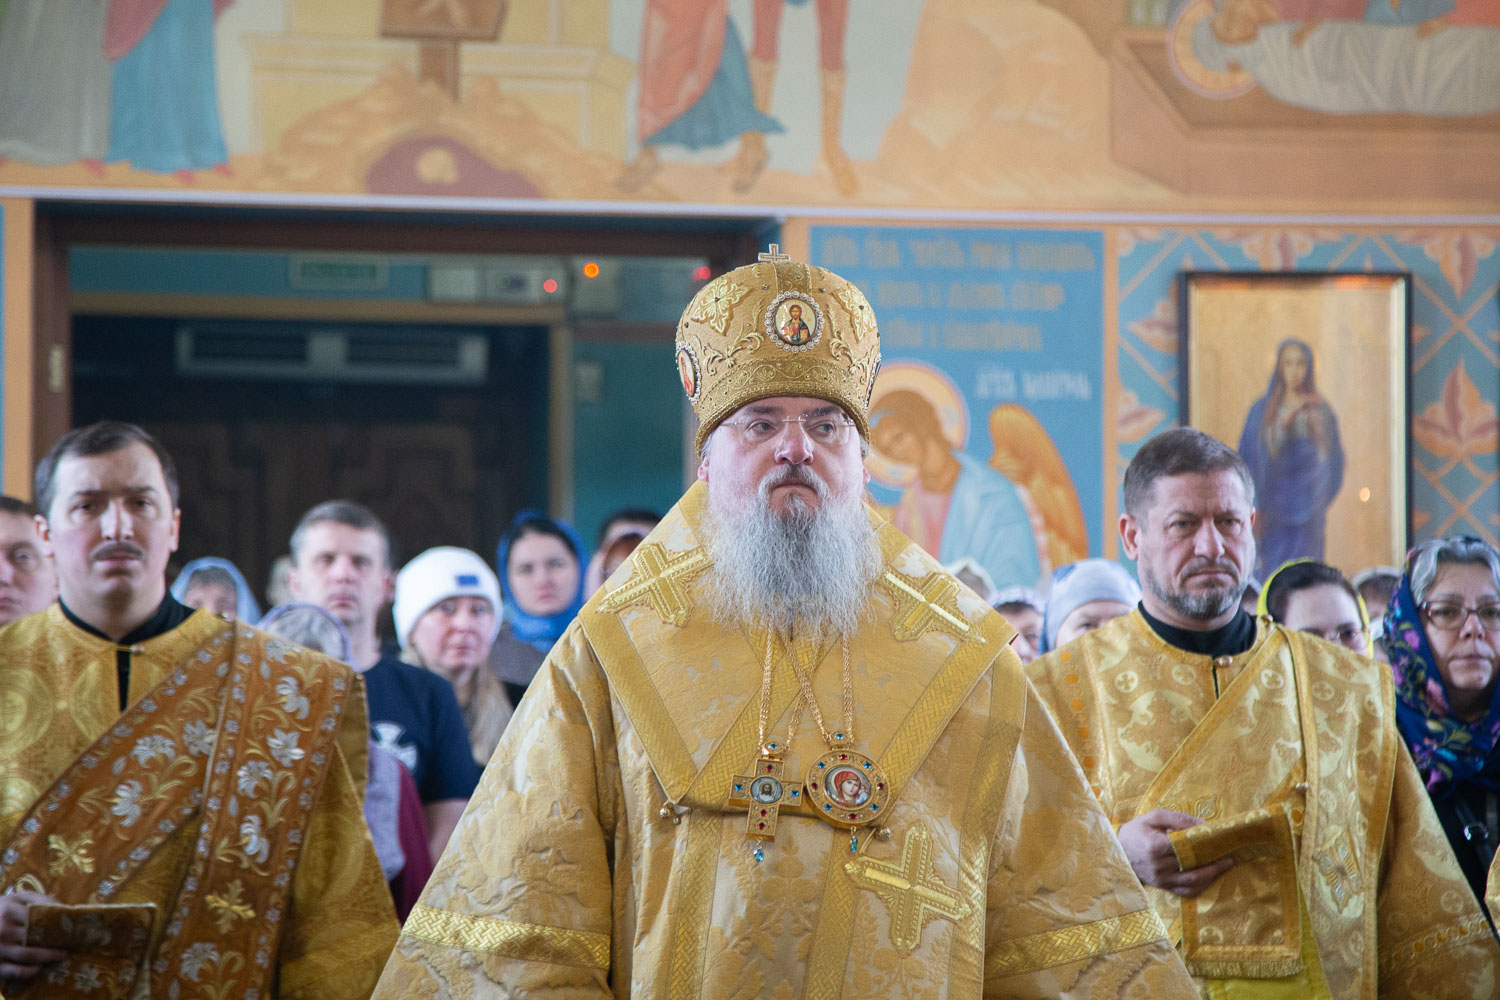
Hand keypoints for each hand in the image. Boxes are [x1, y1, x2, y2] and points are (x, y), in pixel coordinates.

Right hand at [0, 891, 68, 979]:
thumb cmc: (3, 909)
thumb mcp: (18, 899)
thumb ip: (39, 900)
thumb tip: (65, 908)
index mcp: (9, 911)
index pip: (39, 918)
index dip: (58, 925)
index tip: (73, 929)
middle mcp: (3, 930)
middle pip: (36, 938)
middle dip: (56, 942)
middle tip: (72, 944)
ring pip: (29, 956)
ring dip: (49, 957)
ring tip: (63, 956)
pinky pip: (16, 972)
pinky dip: (30, 971)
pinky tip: (40, 968)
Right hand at [1117, 810, 1233, 897]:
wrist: (1117, 851)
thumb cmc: (1137, 831)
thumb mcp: (1154, 817)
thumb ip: (1179, 819)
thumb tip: (1203, 825)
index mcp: (1156, 846)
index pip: (1187, 847)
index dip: (1205, 844)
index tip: (1220, 841)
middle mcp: (1160, 866)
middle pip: (1193, 865)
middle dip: (1214, 861)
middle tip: (1229, 855)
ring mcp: (1162, 879)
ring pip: (1193, 882)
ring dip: (1212, 875)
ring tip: (1224, 865)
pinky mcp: (1163, 887)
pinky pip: (1186, 891)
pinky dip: (1201, 886)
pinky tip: (1210, 877)